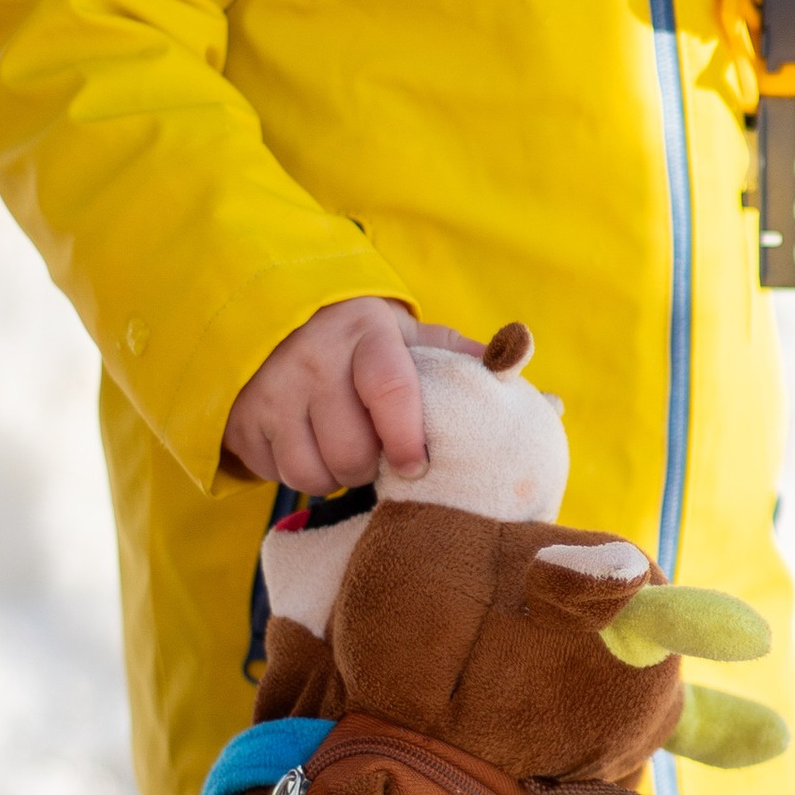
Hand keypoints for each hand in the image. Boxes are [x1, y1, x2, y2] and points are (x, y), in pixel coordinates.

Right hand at [220, 298, 481, 495]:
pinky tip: (310, 447)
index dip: (407, 438)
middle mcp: (313, 359)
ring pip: (311, 473)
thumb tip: (553, 404)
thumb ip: (469, 366)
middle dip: (372, 467)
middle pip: (350, 450)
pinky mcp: (242, 421)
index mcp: (367, 334)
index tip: (417, 465)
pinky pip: (276, 475)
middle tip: (379, 456)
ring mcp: (271, 391)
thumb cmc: (365, 343)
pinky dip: (299, 473)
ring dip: (335, 476)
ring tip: (345, 451)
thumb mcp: (410, 339)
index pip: (390, 391)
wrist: (275, 317)